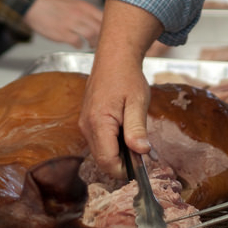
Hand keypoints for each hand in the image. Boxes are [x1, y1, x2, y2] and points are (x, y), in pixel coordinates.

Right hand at [23, 0, 102, 48]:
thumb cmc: (53, 4)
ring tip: (91, 45)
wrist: (34, 4)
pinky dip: (79, 45)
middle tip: (102, 43)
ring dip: (93, 43)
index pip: (104, 17)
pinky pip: (77, 42)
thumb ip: (85, 13)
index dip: (109, 26)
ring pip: (91, 35)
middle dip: (103, 37)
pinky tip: (77, 45)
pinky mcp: (62, 33)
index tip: (109, 33)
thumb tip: (97, 23)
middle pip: (100, 28)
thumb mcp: (74, 3)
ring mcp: (71, 24)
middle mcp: (80, 14)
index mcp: (84, 6)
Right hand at [78, 0, 162, 177]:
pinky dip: (113, 143)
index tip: (142, 165)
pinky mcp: (87, 122)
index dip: (126, 170)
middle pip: (103, 160)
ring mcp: (84, 124)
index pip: (107, 162)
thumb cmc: (127, 77)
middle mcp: (86, 126)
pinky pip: (99, 142)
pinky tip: (126, 131)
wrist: (114, 58)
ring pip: (101, 152)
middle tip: (142, 150)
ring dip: (119, 153)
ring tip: (135, 137)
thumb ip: (137, 128)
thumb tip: (142, 152)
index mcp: (98, 123)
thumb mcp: (137, 102)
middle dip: (123, 162)